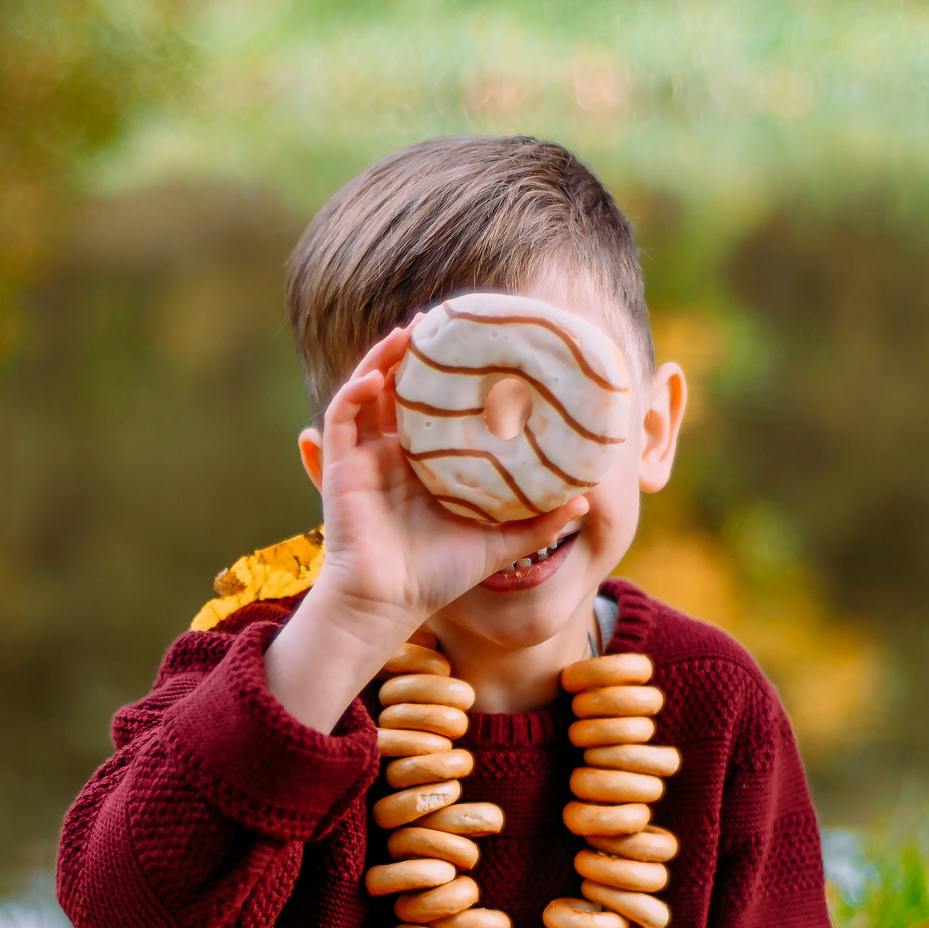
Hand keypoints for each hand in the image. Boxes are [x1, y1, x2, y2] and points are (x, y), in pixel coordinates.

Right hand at [264, 327, 585, 729]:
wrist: (388, 606)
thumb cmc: (436, 578)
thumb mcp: (499, 543)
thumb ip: (538, 521)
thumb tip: (586, 499)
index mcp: (423, 468)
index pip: (433, 410)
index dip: (449, 377)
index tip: (475, 347)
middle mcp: (391, 456)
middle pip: (399, 390)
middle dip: (414, 354)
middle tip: (439, 321)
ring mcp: (364, 459)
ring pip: (368, 392)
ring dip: (384, 358)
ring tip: (410, 331)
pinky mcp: (342, 468)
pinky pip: (342, 417)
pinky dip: (355, 391)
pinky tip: (378, 374)